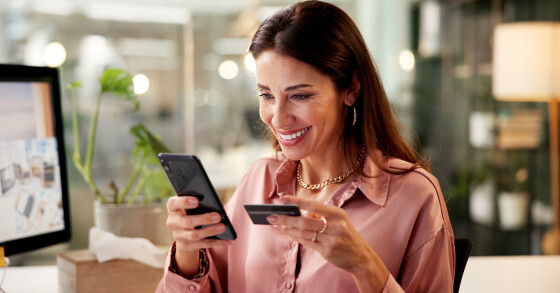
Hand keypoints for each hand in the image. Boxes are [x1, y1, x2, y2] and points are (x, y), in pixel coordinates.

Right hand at [166, 196, 231, 276]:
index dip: (184, 202)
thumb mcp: (190, 205)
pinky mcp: (186, 246)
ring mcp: (178, 235)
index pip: (174, 203)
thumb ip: (198, 202)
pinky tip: (228, 240)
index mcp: (173, 208)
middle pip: (187, 221)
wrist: (183, 231)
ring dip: (210, 231)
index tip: (197, 201)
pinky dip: (217, 243)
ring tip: (223, 227)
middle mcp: (172, 222)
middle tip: (218, 216)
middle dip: (203, 219)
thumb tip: (215, 205)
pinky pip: (203, 245)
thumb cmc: (191, 211)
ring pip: (194, 235)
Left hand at [267, 195, 388, 288]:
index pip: (313, 205)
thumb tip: (299, 212)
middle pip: (305, 220)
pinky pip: (307, 242)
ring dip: (287, 229)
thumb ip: (320, 216)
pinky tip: (287, 233)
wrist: (360, 256)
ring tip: (276, 225)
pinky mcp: (327, 251)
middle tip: (271, 216)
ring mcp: (331, 239)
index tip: (282, 198)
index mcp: (338, 214)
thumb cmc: (345, 235)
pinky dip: (295, 237)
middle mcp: (335, 225)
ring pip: (304, 232)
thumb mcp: (338, 221)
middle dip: (286, 218)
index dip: (296, 201)